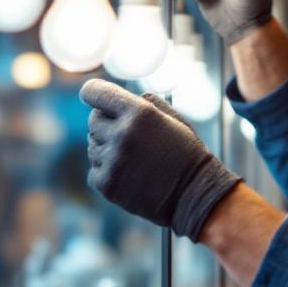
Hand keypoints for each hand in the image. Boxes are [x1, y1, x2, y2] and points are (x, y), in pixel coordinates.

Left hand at [81, 80, 241, 241]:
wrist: (194, 195)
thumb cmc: (185, 154)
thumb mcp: (172, 119)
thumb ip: (144, 103)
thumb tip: (117, 97)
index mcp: (139, 112)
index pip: (95, 92)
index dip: (94, 94)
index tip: (94, 98)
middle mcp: (122, 134)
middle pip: (93, 121)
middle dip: (107, 125)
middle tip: (128, 137)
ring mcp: (113, 161)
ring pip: (93, 147)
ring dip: (108, 150)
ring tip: (134, 160)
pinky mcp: (107, 184)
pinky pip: (94, 171)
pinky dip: (108, 172)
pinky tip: (130, 175)